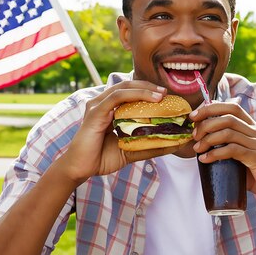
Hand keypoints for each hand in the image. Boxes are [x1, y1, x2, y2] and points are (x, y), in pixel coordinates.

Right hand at [59, 81, 181, 184]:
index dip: (148, 91)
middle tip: (166, 93)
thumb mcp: (131, 150)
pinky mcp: (96, 112)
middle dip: (149, 87)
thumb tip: (174, 143)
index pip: (130, 92)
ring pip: (124, 88)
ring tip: (161, 95)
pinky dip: (135, 95)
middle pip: (128, 85)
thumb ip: (150, 146)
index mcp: (110, 109)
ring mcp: (98, 105)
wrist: (81, 169)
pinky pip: (117, 97)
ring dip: (145, 89)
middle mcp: (103, 103)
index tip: (167, 98)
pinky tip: (150, 99)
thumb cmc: (101, 158)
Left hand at [189, 101, 255, 206]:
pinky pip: (233, 150)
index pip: (232, 106)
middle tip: (194, 136)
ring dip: (208, 139)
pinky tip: (205, 159)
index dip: (211, 107)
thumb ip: (228, 145)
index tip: (194, 116)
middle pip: (227, 117)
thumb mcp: (242, 153)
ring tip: (197, 149)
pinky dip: (215, 153)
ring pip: (228, 132)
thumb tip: (200, 142)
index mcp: (252, 127)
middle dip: (206, 124)